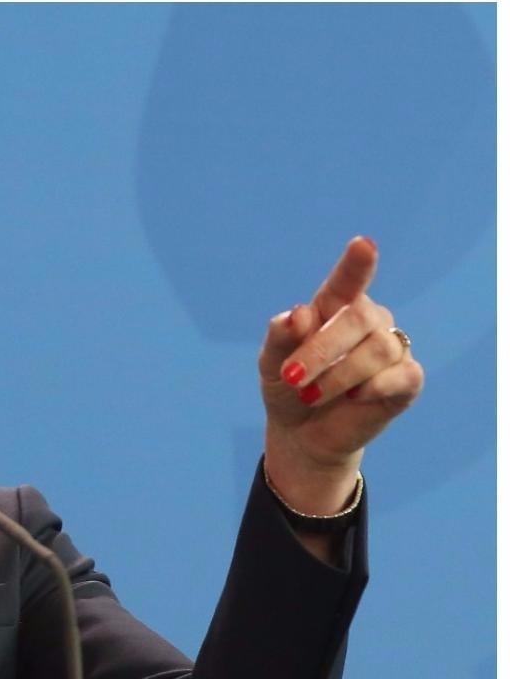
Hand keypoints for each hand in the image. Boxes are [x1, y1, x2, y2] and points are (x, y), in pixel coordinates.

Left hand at [259, 235, 421, 500]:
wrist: (302, 434)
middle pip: (358, 319)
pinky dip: (373, 387)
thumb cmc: (288, 388)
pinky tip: (353, 397)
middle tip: (291, 376)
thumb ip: (281, 338)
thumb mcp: (271, 365)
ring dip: (338, 376)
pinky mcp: (407, 379)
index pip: (347, 282)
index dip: (356, 264)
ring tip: (310, 395)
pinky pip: (401, 376)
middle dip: (321, 350)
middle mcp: (369, 321)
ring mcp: (392, 348)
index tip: (362, 245)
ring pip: (378, 349)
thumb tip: (298, 314)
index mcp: (336, 307)